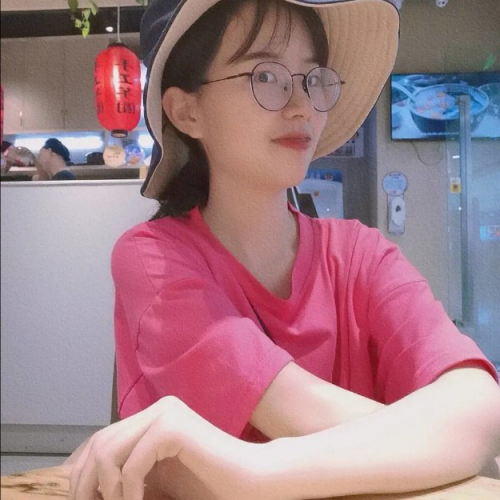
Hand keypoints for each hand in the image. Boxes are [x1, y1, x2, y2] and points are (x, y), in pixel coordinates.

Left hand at [68, 395, 263, 499]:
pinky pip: (132, 462)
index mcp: (153, 418)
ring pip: (109, 450)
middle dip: (85, 483)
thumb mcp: (157, 480)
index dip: (80, 472)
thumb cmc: (209, 483)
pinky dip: (127, 491)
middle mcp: (157, 409)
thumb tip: (88, 489)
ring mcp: (166, 414)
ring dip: (105, 489)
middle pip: (99, 443)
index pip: (101, 439)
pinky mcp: (173, 427)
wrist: (252, 481)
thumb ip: (128, 476)